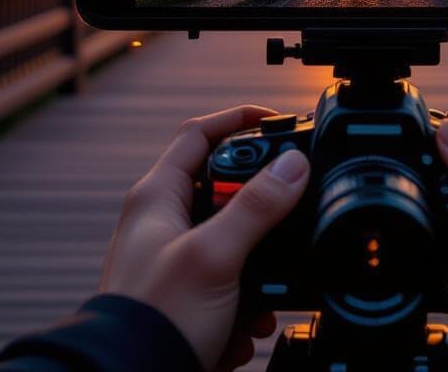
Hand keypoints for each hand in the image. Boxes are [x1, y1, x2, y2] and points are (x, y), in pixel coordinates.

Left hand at [100, 105, 309, 370]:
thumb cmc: (153, 320)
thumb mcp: (215, 255)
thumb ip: (256, 207)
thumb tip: (294, 166)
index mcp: (157, 197)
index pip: (198, 134)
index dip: (237, 119)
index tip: (276, 120)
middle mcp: (161, 223)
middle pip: (224, 190)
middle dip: (260, 212)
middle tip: (282, 222)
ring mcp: (172, 261)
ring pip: (232, 243)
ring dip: (258, 271)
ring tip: (267, 297)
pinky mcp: (182, 298)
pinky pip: (227, 286)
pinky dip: (244, 307)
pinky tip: (247, 328)